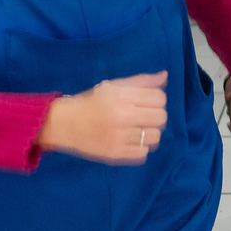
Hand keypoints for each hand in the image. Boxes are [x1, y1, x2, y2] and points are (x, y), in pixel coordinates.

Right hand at [38, 72, 168, 164]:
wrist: (65, 124)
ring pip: (155, 137)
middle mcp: (123, 117)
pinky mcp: (116, 154)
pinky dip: (140, 148)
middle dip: (156, 116)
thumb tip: (165, 76)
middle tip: (144, 116)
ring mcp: (120, 137)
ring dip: (150, 133)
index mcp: (123, 97)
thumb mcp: (114, 86)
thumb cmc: (92, 102)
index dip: (157, 99)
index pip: (159, 98)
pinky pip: (144, 154)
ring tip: (138, 130)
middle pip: (161, 117)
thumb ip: (141, 81)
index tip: (147, 102)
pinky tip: (130, 141)